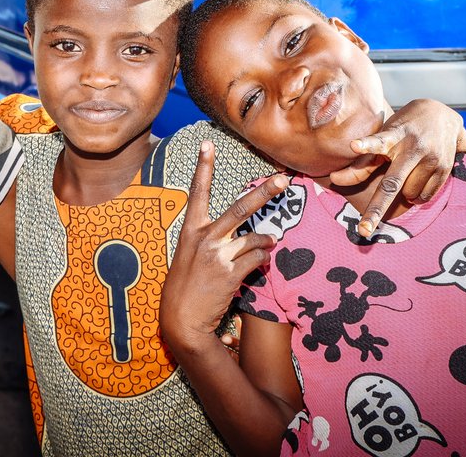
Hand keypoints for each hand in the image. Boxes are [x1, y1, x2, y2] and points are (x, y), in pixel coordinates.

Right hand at [160, 141, 282, 353]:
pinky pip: (257, 259)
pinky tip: (261, 262)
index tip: (207, 144)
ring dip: (268, 239)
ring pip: (255, 237)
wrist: (181, 320)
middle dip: (264, 193)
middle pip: (240, 208)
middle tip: (283, 180)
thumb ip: (209, 240)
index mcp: (190, 230)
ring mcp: (218, 255)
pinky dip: (263, 259)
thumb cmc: (184, 288)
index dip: (203, 167)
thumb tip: (238, 234)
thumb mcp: (188, 257)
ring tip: (272, 242)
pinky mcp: (230, 273)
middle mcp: (204, 238)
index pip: (197, 192)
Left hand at [329, 98, 465, 237]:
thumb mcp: (383, 138)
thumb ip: (362, 162)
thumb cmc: (402, 130)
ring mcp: (430, 159)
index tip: (353, 145)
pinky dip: (418, 195)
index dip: (366, 145)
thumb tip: (333, 180)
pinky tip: (420, 176)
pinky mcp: (444, 168)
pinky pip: (424, 197)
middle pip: (392, 183)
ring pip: (409, 194)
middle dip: (376, 209)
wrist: (442, 116)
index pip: (377, 142)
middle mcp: (411, 147)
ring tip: (409, 170)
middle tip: (363, 230)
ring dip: (405, 192)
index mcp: (393, 136)